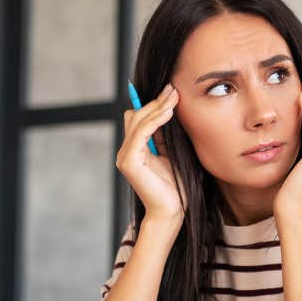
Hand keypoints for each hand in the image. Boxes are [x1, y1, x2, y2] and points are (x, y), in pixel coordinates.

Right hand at [117, 84, 182, 222]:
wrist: (172, 211)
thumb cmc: (175, 186)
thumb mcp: (172, 154)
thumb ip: (166, 136)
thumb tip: (170, 110)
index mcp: (135, 150)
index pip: (138, 119)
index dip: (153, 104)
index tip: (172, 91)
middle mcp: (126, 151)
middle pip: (136, 116)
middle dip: (155, 101)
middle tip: (173, 89)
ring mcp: (125, 156)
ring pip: (138, 121)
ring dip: (157, 107)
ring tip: (174, 97)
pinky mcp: (129, 161)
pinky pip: (141, 133)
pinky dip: (155, 120)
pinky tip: (169, 113)